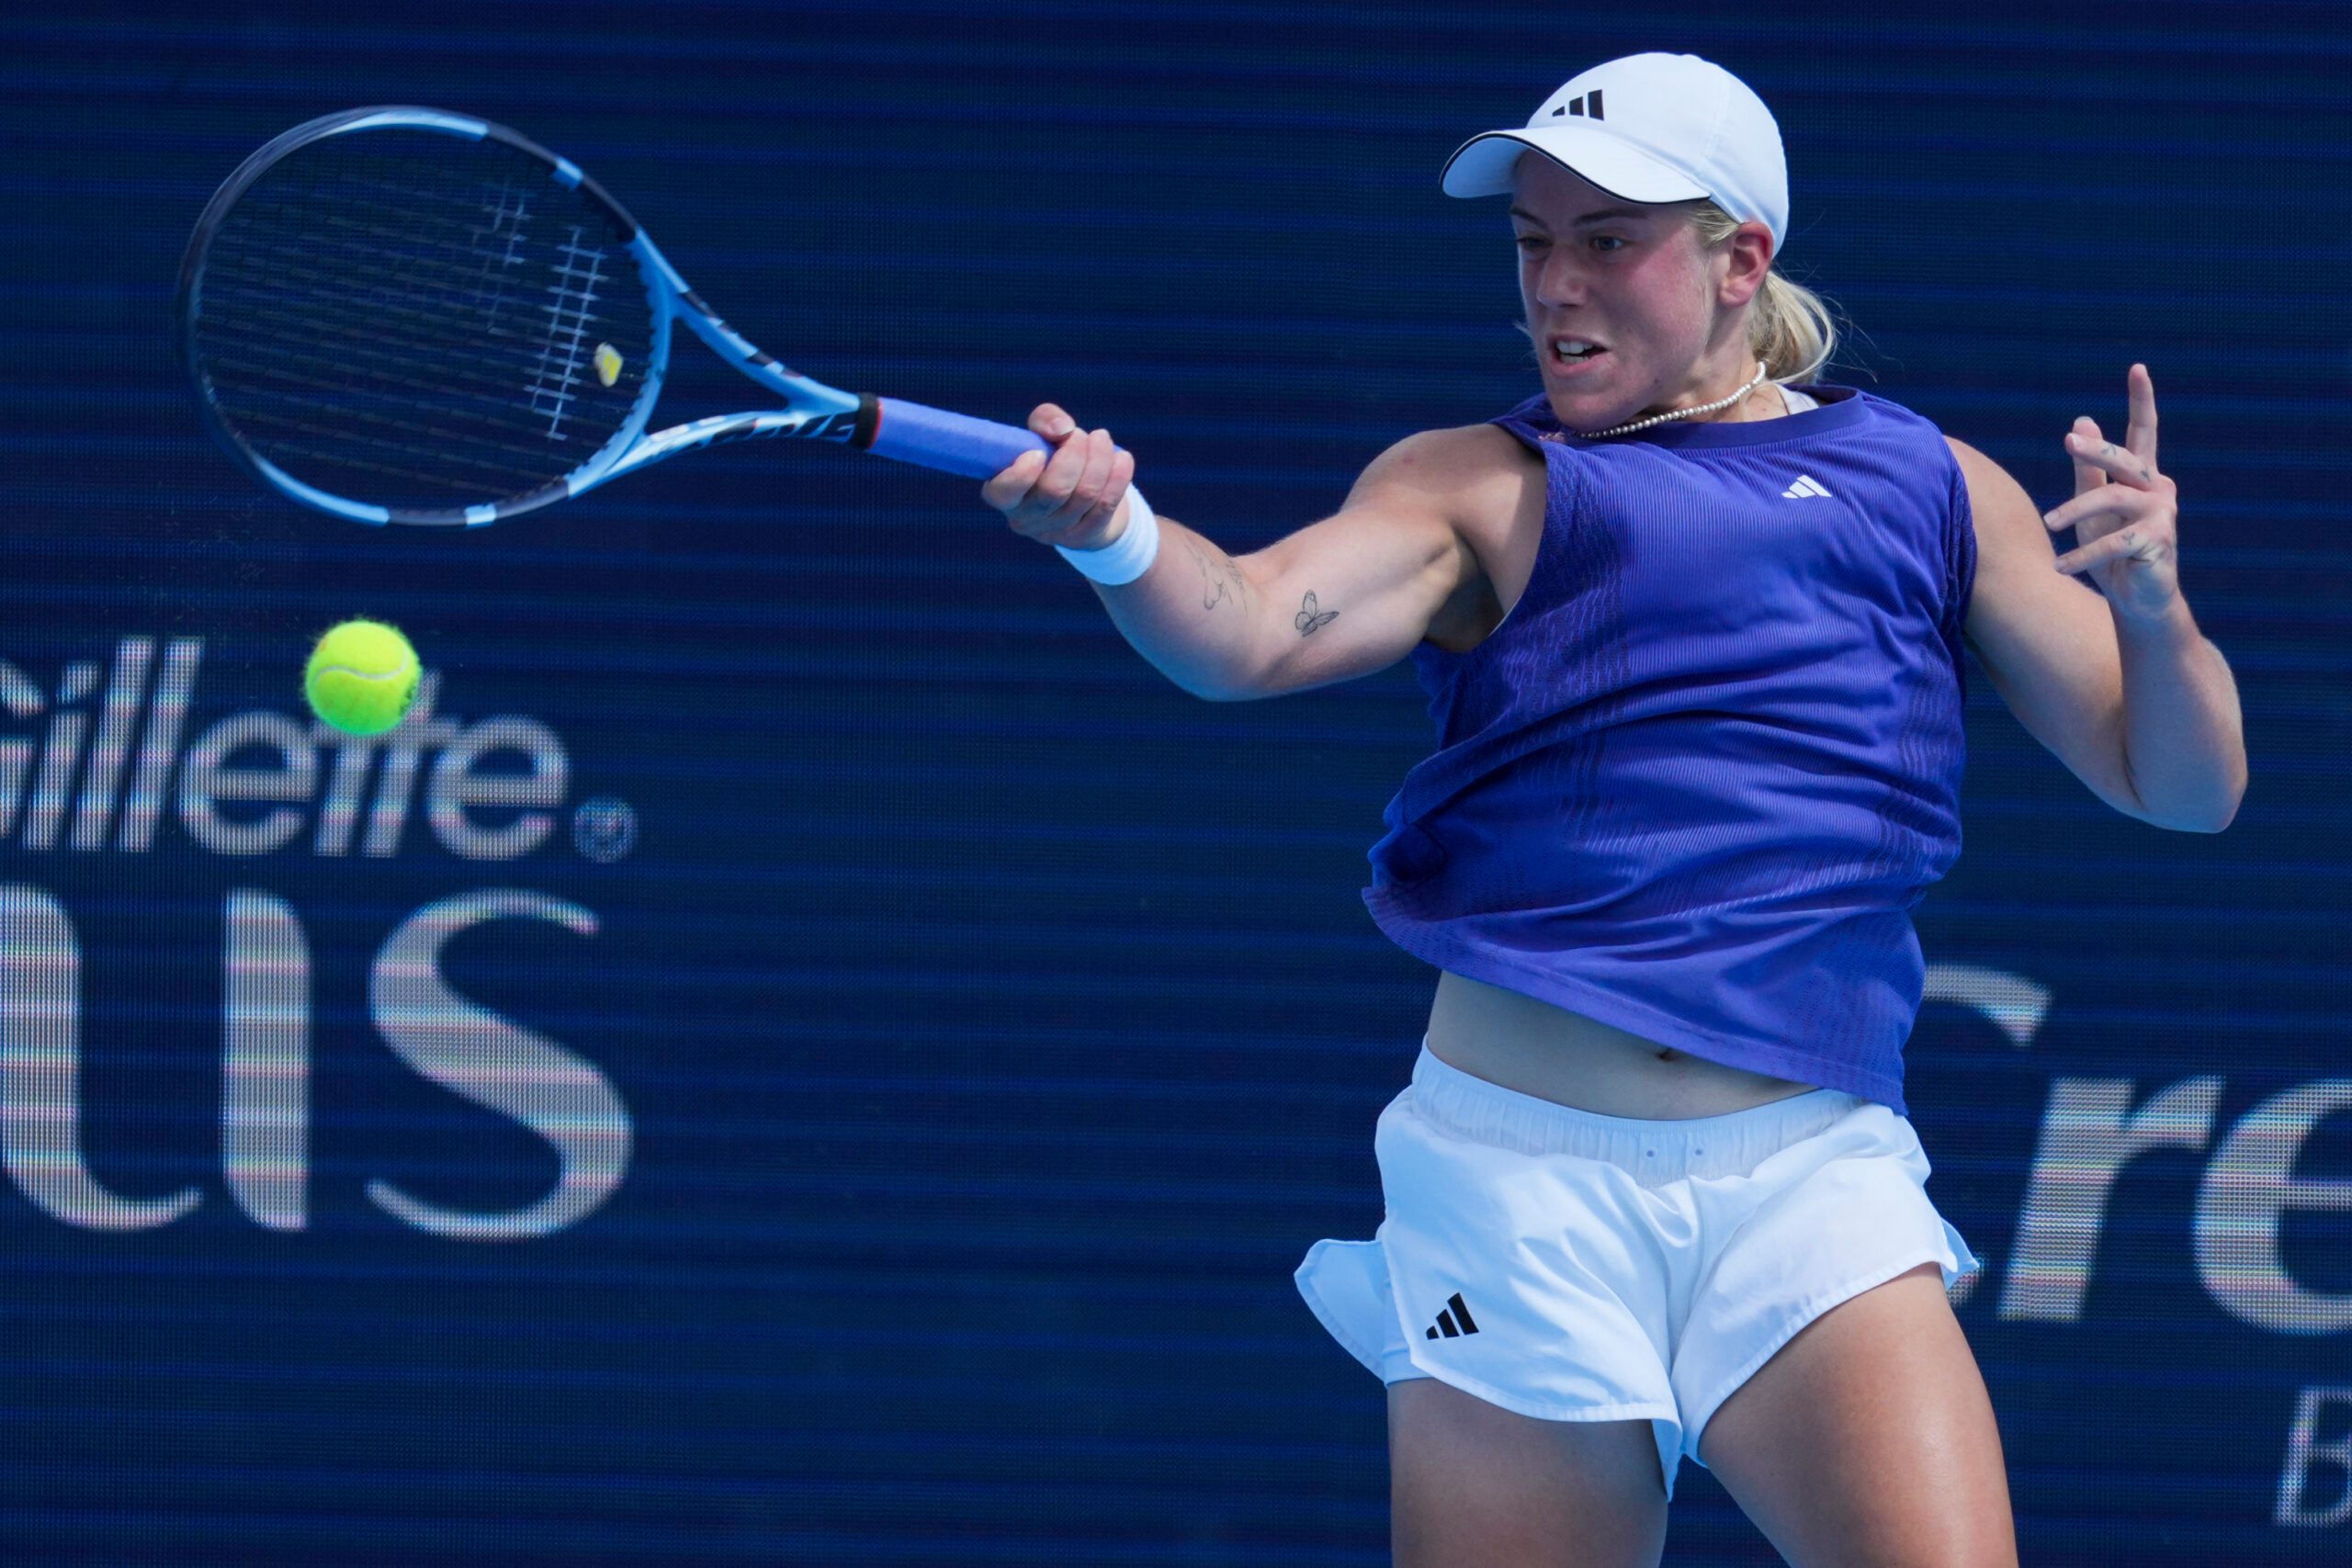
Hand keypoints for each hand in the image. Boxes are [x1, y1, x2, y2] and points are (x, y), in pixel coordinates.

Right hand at [980, 403, 1136, 551]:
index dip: (1022, 473)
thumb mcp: (1041, 434)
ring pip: (1084, 494)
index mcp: (1002, 493)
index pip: (1004, 491)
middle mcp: (1025, 518)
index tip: (1039, 452)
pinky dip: (1118, 476)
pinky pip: (1106, 505)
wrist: (1080, 497)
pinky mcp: (1084, 536)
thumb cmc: (1052, 458)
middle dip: (1074, 454)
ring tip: (1102, 439)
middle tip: (1080, 434)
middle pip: (1054, 490)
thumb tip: (1062, 429)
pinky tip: (1123, 458)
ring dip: (1100, 459)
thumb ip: (1044, 420)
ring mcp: (1055, 532)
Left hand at [2042, 363, 2179, 620]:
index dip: (2142, 400)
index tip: (2138, 368)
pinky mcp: (2158, 542)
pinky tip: (2060, 566)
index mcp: (2143, 477)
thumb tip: (2083, 420)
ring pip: (2113, 500)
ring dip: (2075, 511)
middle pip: (2124, 461)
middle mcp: (2158, 490)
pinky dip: (2083, 555)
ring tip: (2048, 524)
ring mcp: (2162, 515)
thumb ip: (2088, 470)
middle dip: (2096, 449)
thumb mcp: (2093, 509)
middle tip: (2068, 440)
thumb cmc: (2112, 552)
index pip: (2144, 432)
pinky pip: (2114, 542)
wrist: (2138, 600)